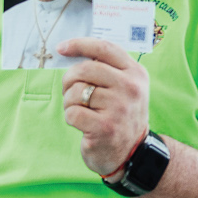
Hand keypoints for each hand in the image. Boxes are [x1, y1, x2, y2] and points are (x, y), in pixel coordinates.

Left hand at [57, 38, 150, 177]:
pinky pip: (72, 113)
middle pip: (84, 70)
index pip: (104, 49)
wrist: (132, 153)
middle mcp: (131, 88)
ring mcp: (119, 108)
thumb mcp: (125, 88)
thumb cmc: (120, 117)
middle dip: (69, 81)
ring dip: (70, 103)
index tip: (61, 48)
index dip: (79, 44)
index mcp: (136, 73)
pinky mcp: (106, 128)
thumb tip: (73, 50)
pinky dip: (70, 119)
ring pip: (75, 92)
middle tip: (72, 94)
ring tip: (82, 112)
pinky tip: (83, 125)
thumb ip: (107, 69)